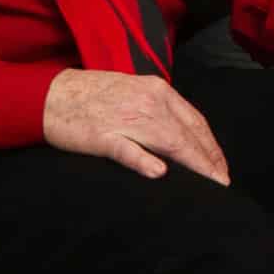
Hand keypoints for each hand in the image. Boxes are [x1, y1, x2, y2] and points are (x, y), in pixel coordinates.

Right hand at [42, 69, 230, 183]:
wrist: (51, 95)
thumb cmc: (92, 96)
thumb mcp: (134, 93)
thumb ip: (160, 111)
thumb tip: (185, 135)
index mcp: (156, 90)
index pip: (194, 121)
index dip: (211, 147)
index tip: (221, 167)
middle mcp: (148, 101)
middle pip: (188, 134)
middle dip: (209, 160)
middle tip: (222, 182)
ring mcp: (126, 118)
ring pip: (169, 141)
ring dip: (192, 163)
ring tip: (208, 182)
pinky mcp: (103, 135)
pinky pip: (127, 149)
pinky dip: (144, 160)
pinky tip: (159, 172)